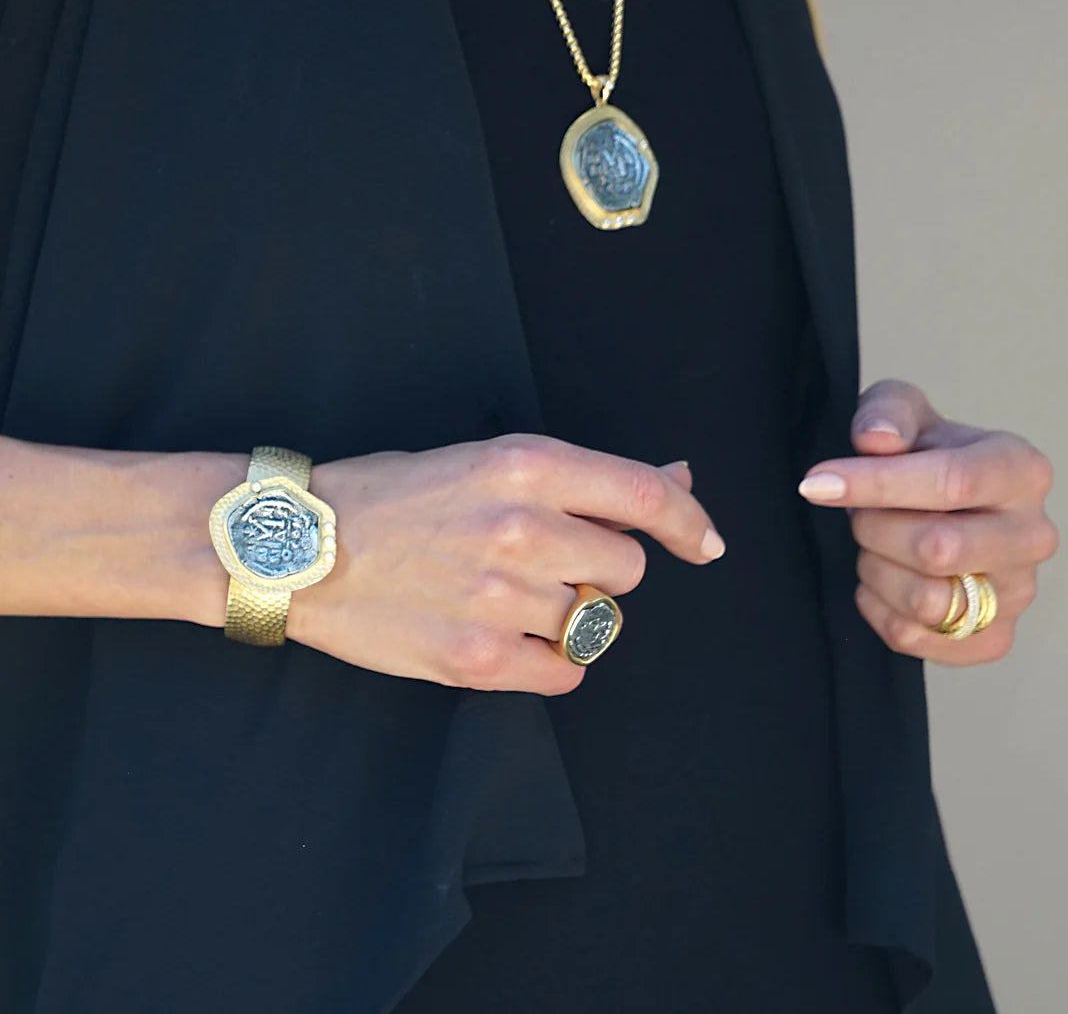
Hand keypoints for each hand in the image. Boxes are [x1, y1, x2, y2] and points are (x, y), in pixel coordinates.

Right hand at [288, 434, 724, 693]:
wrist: (296, 548)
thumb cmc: (389, 497)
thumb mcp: (485, 461)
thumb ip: (584, 479)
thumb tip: (677, 482)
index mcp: (525, 466)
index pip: (645, 496)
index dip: (689, 522)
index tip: (703, 544)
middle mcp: (523, 529)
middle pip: (628, 568)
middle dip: (599, 567)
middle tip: (543, 562)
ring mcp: (501, 599)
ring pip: (596, 621)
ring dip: (567, 612)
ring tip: (503, 596)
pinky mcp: (477, 660)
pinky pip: (567, 673)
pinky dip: (550, 660)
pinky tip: (506, 638)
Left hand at [797, 379, 1057, 665]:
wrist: (938, 504)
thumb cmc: (921, 454)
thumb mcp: (901, 412)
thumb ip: (886, 412)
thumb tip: (877, 439)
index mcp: (1020, 470)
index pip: (951, 482)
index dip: (876, 484)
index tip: (817, 484)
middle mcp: (1032, 535)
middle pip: (937, 548)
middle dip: (874, 529)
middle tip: (859, 516)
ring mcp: (1018, 592)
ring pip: (927, 601)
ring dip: (876, 570)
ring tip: (875, 546)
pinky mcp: (991, 637)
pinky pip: (915, 638)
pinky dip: (879, 610)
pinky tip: (880, 580)